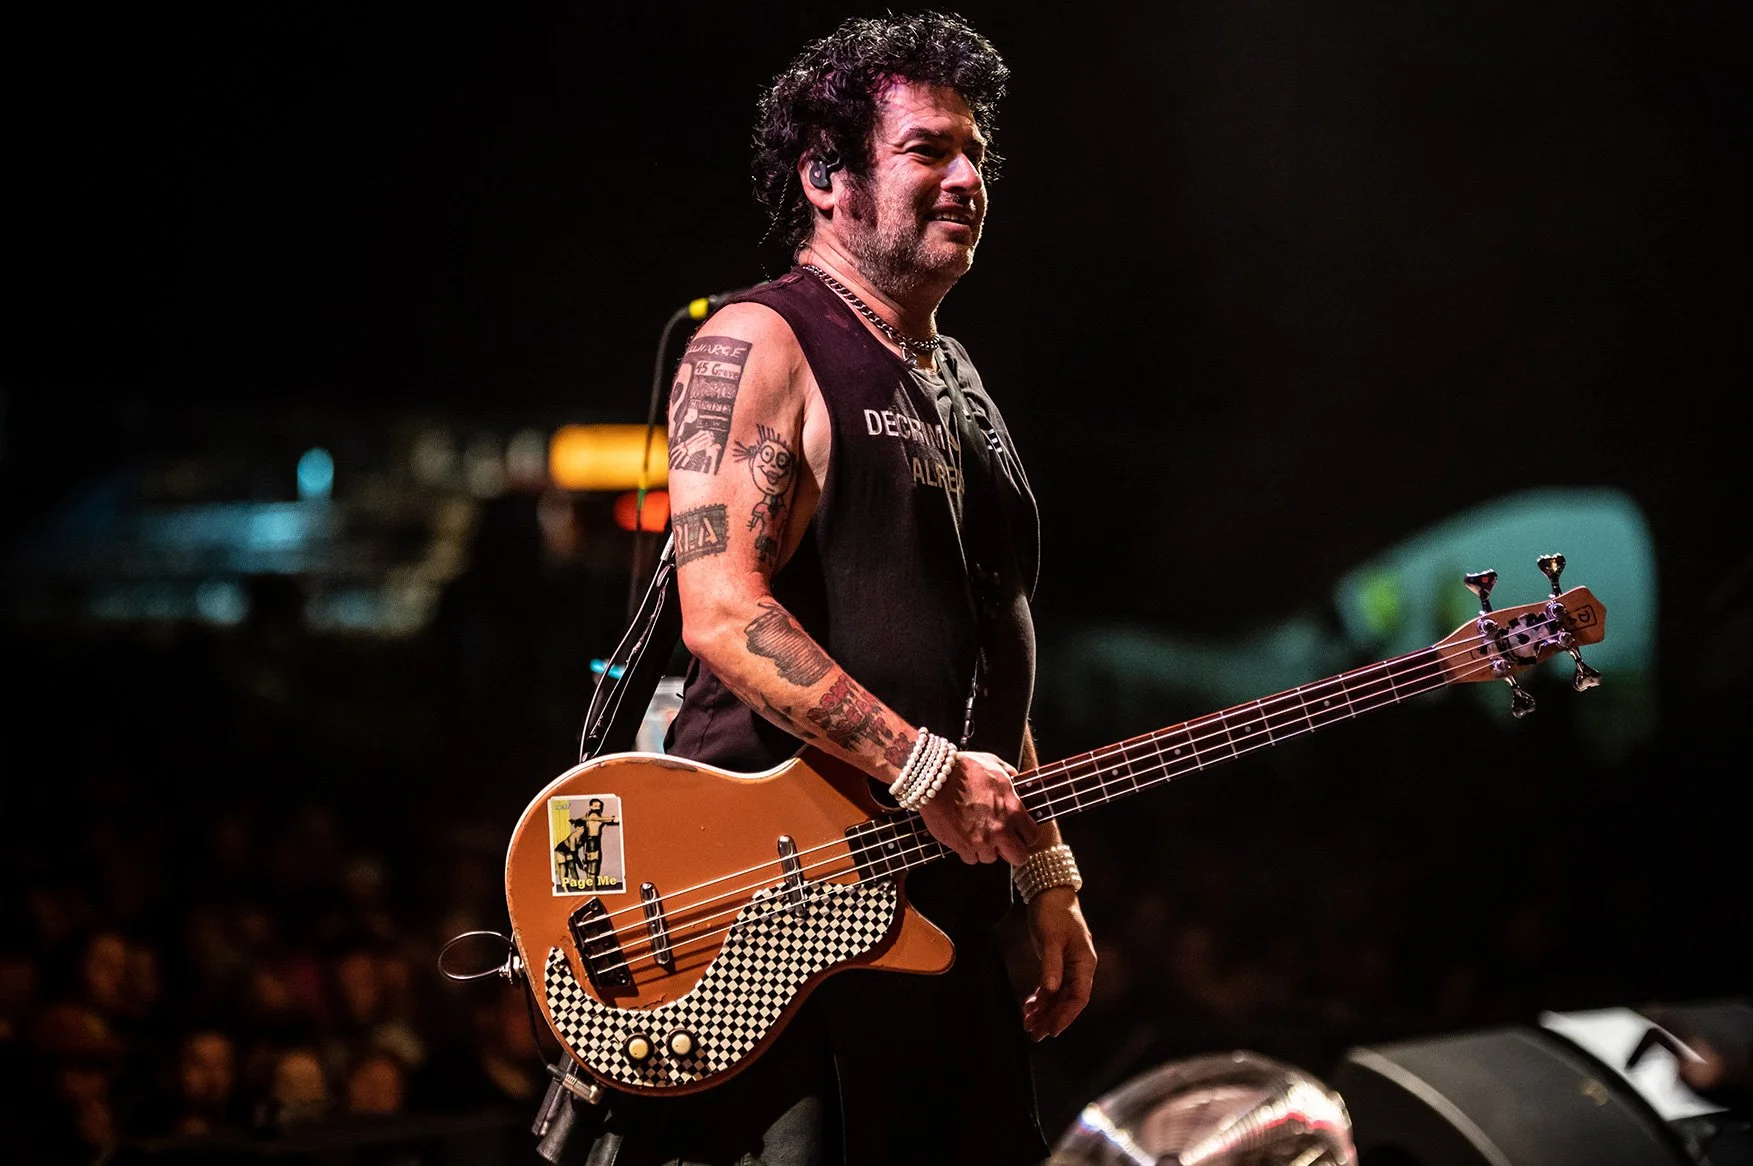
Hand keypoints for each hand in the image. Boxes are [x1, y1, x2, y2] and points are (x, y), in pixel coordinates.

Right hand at [917, 751, 1039, 864]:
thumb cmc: (963, 769)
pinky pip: (971, 859)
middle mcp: (1000, 829)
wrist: (935, 778)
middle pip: (1019, 857)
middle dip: (1013, 852)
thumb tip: (1015, 778)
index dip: (1027, 836)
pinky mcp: (962, 846)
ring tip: (979, 835)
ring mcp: (981, 841)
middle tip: (1005, 844)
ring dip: (987, 849)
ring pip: (992, 859)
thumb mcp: (994, 763)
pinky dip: (968, 851)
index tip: (1021, 834)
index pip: (1032, 836)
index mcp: (1013, 809)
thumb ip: (1009, 774)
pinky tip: (965, 838)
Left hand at [1022, 885, 1095, 1039]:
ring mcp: (1068, 966)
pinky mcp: (1056, 963)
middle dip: (1052, 1019)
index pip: (1079, 997)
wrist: (1049, 893)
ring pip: (1057, 997)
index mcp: (1084, 963)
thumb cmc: (1053, 913)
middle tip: (1035, 1035)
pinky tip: (1028, 1009)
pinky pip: (1050, 987)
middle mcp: (1079, 968)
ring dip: (1044, 1012)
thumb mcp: (1050, 938)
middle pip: (1068, 1001)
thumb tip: (1051, 991)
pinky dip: (1040, 999)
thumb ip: (1051, 965)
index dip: (1066, 1016)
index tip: (1052, 1030)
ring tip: (1028, 1026)